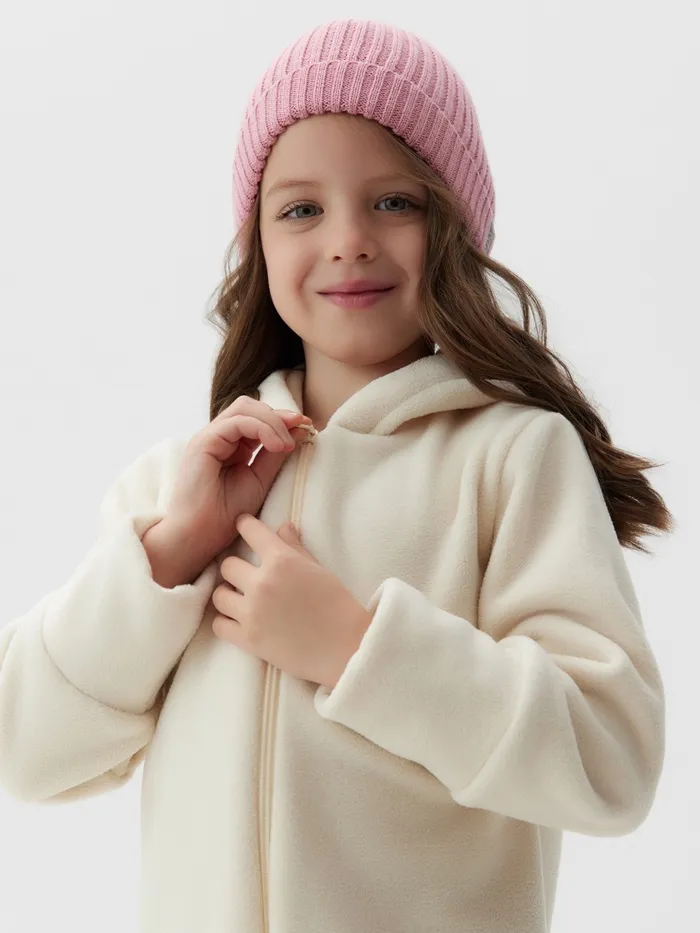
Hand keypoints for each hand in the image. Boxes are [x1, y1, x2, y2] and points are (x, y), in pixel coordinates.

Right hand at [157, 397, 312, 577]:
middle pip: (250, 406)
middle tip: (302, 427)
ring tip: (287, 445)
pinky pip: (236, 423)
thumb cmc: (225, 515)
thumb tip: (297, 431)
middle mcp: (218, 437)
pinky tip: (277, 446)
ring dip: (272, 421)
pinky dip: (261, 429)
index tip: (307, 426)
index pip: (256, 418)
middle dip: (279, 415)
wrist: (199, 536)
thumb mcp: (260, 479)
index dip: (282, 419)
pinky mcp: (203, 442)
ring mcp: (209, 437)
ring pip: (244, 408)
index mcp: (230, 445)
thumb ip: (275, 455)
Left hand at [211, 514, 373, 688]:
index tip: (243, 526)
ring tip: (239, 601)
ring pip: (219, 595)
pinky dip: (226, 622)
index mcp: (282, 560)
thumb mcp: (318, 570)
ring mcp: (252, 612)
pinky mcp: (248, 639)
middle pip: (227, 566)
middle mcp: (262, 582)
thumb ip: (295, 547)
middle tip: (245, 576)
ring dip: (228, 596)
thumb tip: (283, 527)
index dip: (245, 525)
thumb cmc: (338, 606)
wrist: (346, 647)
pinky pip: (219, 625)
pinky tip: (238, 622)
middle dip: (236, 569)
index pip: (251, 531)